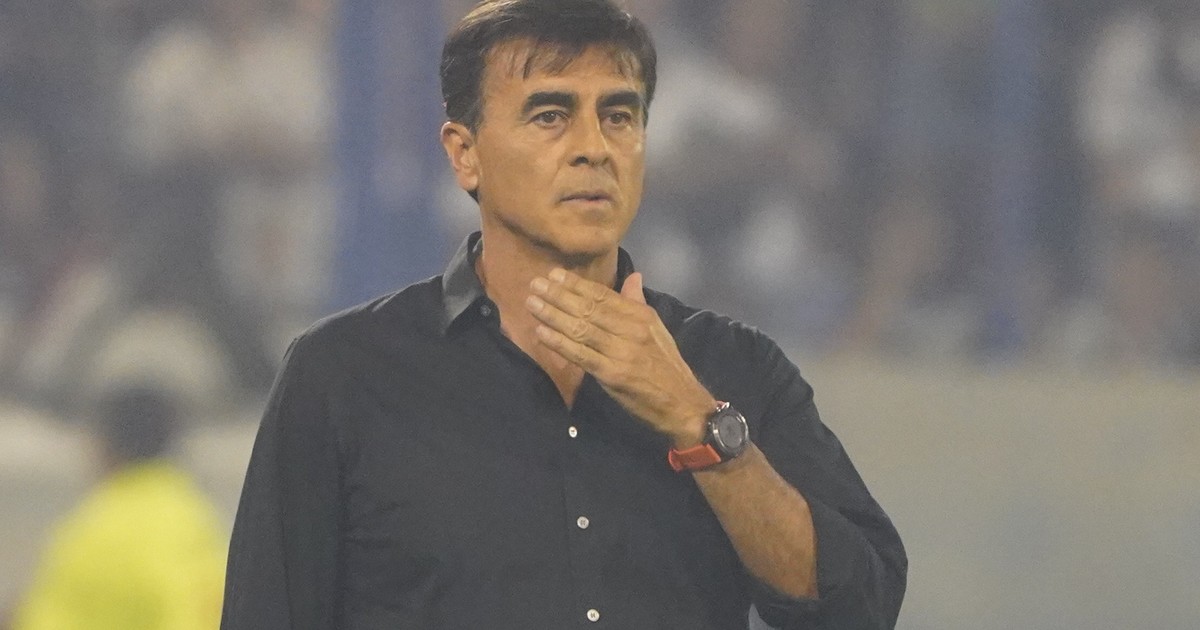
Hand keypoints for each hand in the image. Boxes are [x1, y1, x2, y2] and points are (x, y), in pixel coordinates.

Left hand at [525, 268, 715, 446]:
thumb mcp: (657, 330)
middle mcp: (630, 330)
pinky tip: (541, 333)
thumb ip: (638, 303)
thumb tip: (633, 276)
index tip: (554, 274)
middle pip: (589, 309)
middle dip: (559, 295)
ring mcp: (620, 352)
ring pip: (581, 329)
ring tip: (532, 304)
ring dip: (553, 315)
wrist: (682, 402)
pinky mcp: (611, 374)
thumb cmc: (665, 366)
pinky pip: (580, 355)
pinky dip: (559, 343)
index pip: (603, 295)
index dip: (577, 284)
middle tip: (535, 284)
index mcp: (641, 316)